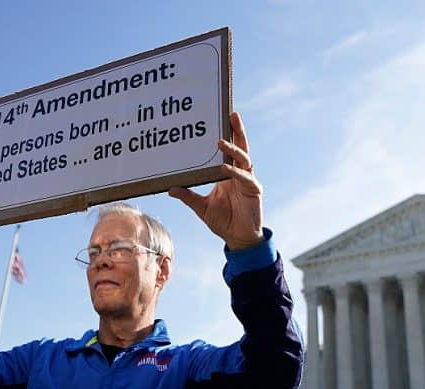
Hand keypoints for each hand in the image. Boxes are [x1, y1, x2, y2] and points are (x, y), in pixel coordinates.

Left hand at [169, 112, 263, 250]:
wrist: (238, 238)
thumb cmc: (223, 221)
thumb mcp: (201, 207)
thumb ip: (188, 196)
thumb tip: (170, 188)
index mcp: (228, 174)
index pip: (229, 149)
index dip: (228, 134)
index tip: (220, 118)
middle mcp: (239, 173)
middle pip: (240, 147)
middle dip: (237, 130)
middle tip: (232, 114)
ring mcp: (248, 181)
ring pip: (244, 159)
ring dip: (234, 148)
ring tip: (221, 141)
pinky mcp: (254, 190)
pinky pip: (244, 178)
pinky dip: (234, 172)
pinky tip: (224, 168)